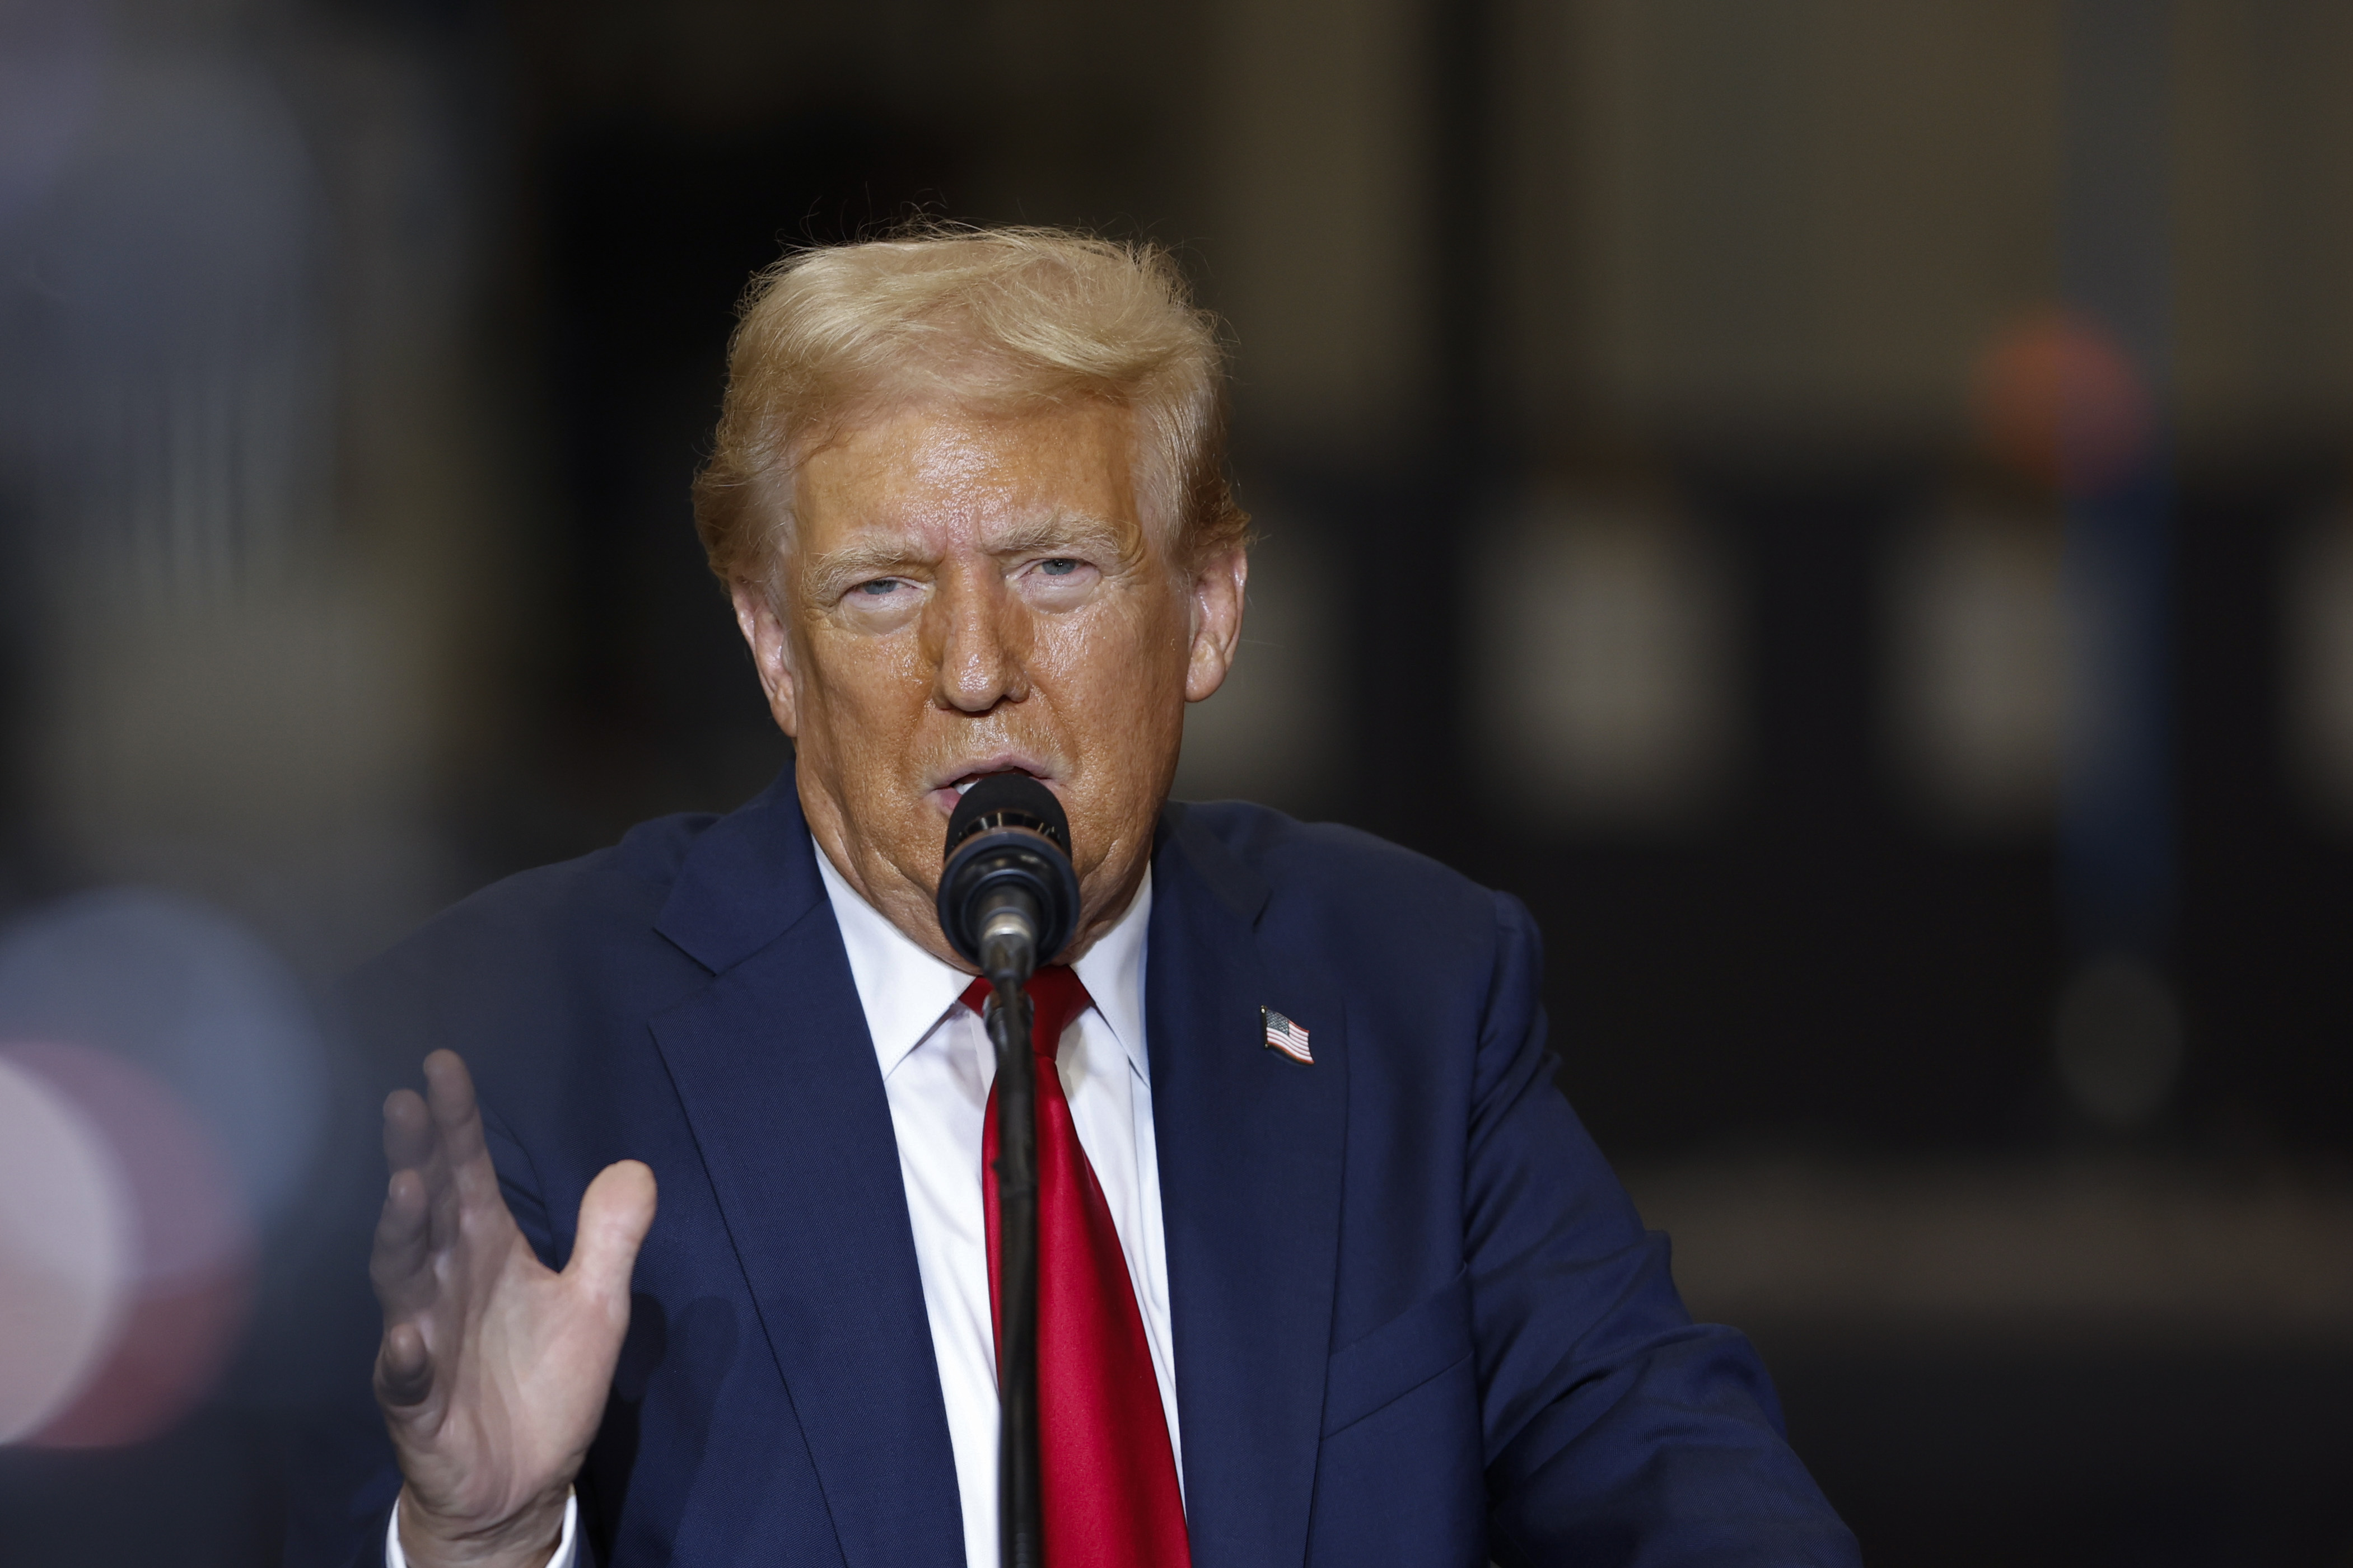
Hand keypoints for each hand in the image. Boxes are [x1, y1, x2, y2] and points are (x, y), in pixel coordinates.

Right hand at [371, 1050, 656, 1567]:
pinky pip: (404, 1377)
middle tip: (406, 1102)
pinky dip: (404, 1356)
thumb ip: (610, 1235)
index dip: (457, 1121)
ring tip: (407, 1188)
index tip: (443, 1062)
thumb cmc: (546, 1385)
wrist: (524, 1484)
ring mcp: (422, 1341)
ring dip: (400, 1236)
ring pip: (401, 1280)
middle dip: (414, 1157)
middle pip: (426, 1210)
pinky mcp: (417, 1405)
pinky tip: (406, 1335)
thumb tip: (635, 1166)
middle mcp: (446, 1284)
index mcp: (487, 1250)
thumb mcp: (597, 1304)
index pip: (468, 1173)